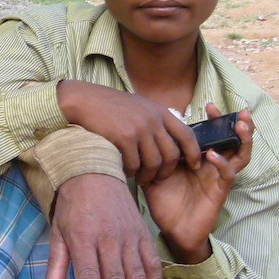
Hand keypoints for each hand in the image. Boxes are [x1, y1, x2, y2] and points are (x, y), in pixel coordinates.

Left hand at [45, 174, 161, 278]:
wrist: (94, 171)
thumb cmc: (71, 205)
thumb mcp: (57, 231)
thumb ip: (56, 263)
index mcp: (83, 238)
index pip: (88, 275)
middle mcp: (108, 238)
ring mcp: (128, 235)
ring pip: (136, 274)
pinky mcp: (142, 232)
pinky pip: (151, 260)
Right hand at [56, 81, 201, 185]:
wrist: (84, 101)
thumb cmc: (110, 106)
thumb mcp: (139, 106)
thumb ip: (154, 120)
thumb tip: (168, 140)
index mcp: (160, 112)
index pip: (187, 135)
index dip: (194, 153)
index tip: (194, 164)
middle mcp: (153, 120)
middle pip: (171, 154)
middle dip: (166, 171)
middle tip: (157, 178)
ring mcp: (139, 129)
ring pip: (153, 163)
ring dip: (147, 175)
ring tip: (139, 178)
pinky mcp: (124, 138)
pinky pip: (134, 164)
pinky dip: (131, 172)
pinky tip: (125, 170)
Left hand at [142, 107, 253, 263]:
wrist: (173, 231)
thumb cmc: (165, 204)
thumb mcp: (152, 177)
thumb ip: (147, 160)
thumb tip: (129, 143)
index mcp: (196, 159)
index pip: (209, 135)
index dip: (212, 120)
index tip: (206, 105)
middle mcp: (210, 165)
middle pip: (230, 140)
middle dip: (234, 123)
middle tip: (232, 109)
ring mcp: (217, 177)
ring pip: (239, 154)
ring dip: (242, 139)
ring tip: (240, 124)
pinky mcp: (219, 191)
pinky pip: (227, 174)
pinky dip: (222, 163)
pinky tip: (213, 155)